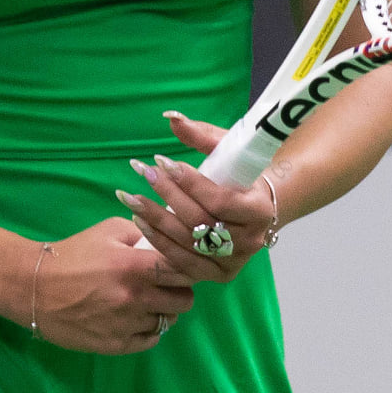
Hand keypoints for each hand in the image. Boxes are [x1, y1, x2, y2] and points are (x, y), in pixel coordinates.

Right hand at [33, 216, 194, 354]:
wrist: (33, 287)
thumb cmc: (72, 254)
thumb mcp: (108, 230)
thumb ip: (142, 233)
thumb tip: (166, 240)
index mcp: (136, 266)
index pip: (184, 271)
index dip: (186, 269)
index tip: (179, 268)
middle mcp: (136, 298)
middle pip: (183, 301)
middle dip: (179, 291)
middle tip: (166, 286)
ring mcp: (126, 324)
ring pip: (167, 322)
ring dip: (163, 311)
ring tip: (147, 302)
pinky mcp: (115, 345)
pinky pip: (150, 340)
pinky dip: (149, 330)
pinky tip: (137, 319)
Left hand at [115, 110, 273, 283]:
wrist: (260, 208)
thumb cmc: (243, 175)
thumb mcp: (229, 150)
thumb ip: (201, 135)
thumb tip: (171, 117)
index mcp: (259, 210)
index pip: (220, 200)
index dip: (189, 183)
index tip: (163, 161)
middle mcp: (250, 241)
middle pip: (200, 223)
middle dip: (167, 195)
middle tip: (143, 172)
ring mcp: (233, 262)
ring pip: (188, 245)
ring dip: (156, 221)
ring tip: (131, 198)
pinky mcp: (217, 275)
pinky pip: (183, 264)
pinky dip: (159, 244)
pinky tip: (140, 224)